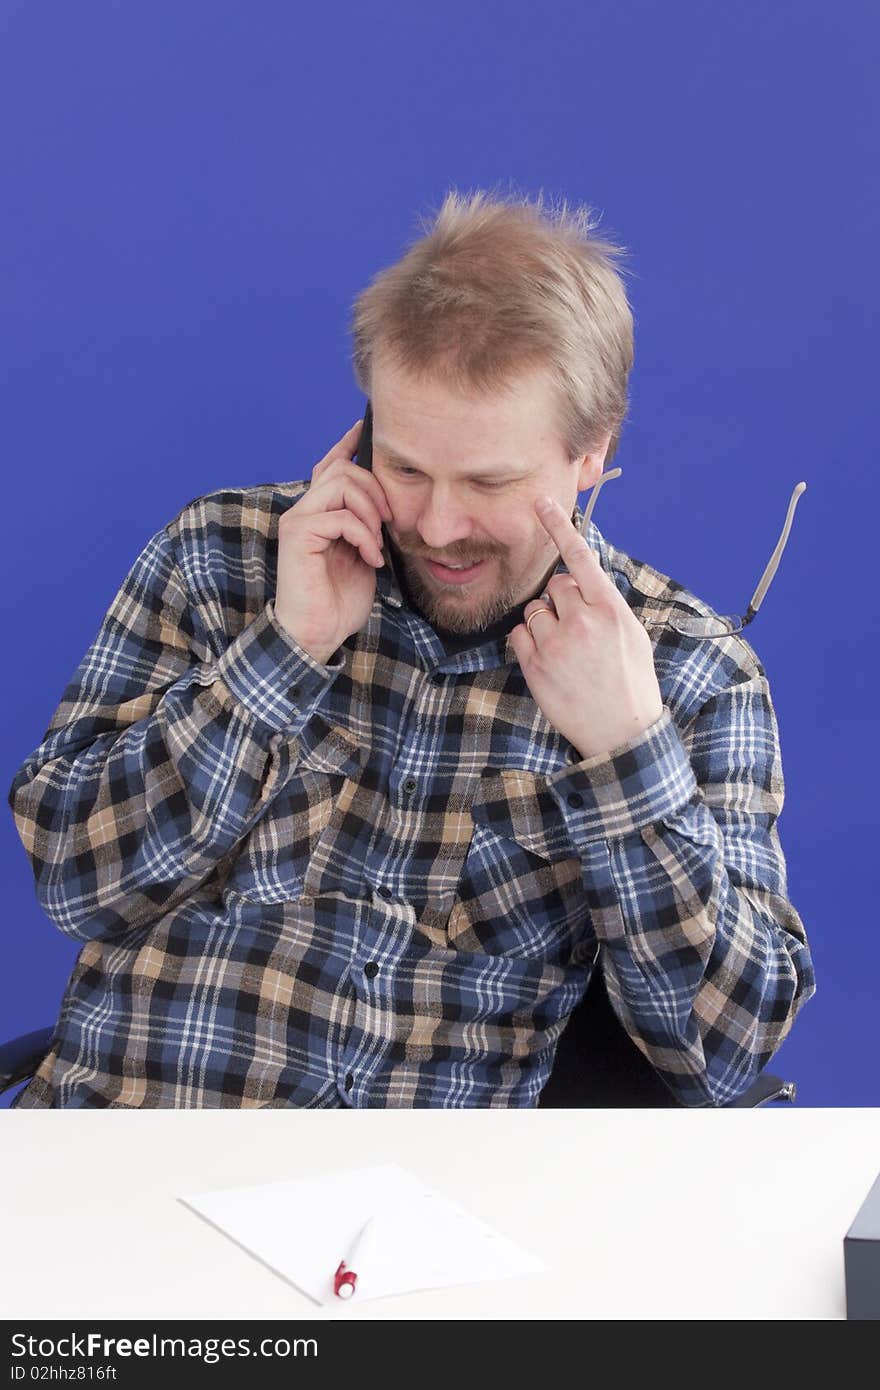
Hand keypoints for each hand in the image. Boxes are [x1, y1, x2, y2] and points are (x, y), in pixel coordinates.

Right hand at [274, 420, 392, 663]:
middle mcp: (304, 510)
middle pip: (342, 468)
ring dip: (369, 512)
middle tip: (388, 523)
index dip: (350, 444)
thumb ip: (369, 525)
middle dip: (375, 489)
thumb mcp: (365, 554)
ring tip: (377, 544)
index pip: (332, 464)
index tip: (368, 428)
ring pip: (341, 483)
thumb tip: (391, 502)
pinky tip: (371, 558)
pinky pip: (339, 517)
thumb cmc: (340, 600)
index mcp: (320, 512)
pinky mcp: (298, 536)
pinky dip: (363, 536)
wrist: (318, 633)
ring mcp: (298, 521)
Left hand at [508, 496, 663, 759]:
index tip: (541, 503)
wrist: (622, 731)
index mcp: (611, 609)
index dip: (559, 527)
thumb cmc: (631, 681)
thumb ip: (605, 604)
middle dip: (561, 601)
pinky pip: (519, 634)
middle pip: (555, 585)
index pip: (581, 557)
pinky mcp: (536, 665)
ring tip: (566, 651)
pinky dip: (529, 643)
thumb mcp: (631, 634)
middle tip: (577, 630)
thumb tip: (584, 579)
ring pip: (535, 609)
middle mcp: (582, 620)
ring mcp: (557, 643)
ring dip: (545, 624)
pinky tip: (550, 662)